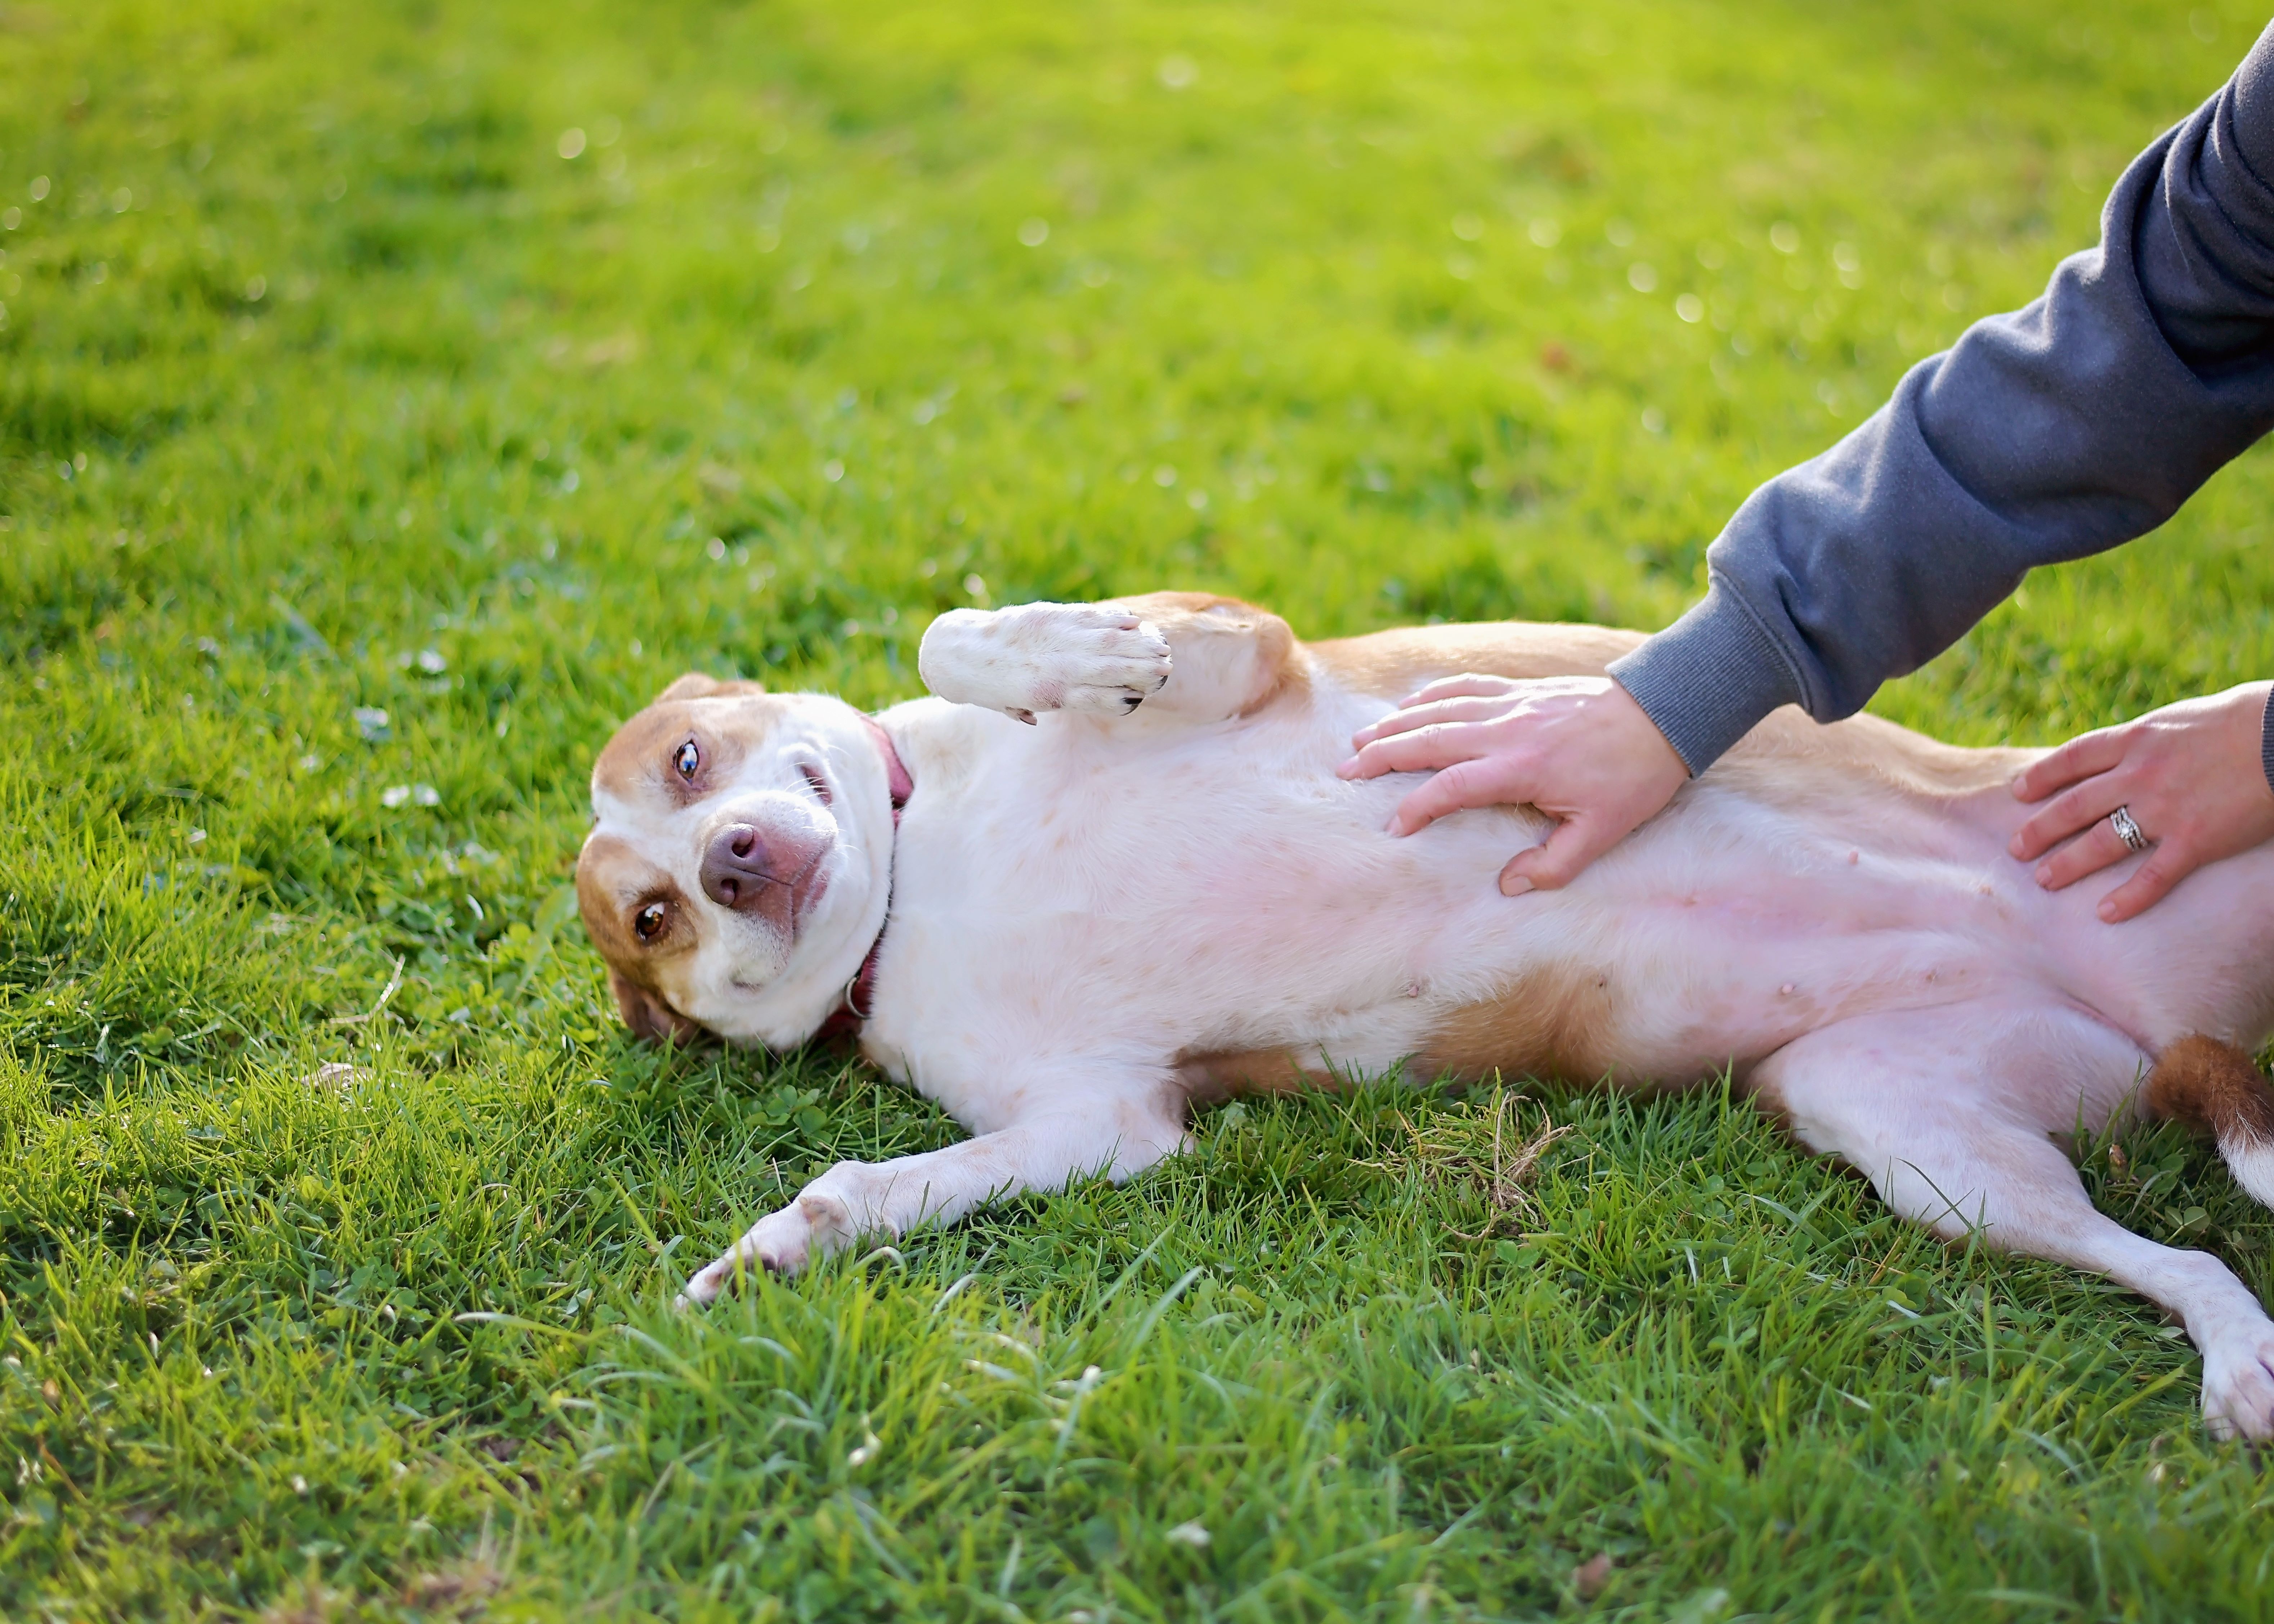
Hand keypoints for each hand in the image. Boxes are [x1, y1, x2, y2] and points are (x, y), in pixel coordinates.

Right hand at [1336, 674, 1689, 895]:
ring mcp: (1512, 704)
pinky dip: (1432, 695)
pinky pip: (1465, 687)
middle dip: (1383, 755)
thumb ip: (1553, 865)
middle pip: (1430, 739)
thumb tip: (1508, 887)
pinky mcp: (1521, 689)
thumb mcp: (1604, 833)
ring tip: (1360, 740)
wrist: (1667, 714)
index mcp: (1523, 768)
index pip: (1452, 785)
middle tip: (1344, 771)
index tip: (1394, 827)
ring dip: (1396, 725)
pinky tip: (1409, 706)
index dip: (1417, 806)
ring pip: (1440, 710)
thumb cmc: (1636, 777)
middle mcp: (1508, 730)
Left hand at [2009, 681, 2273, 922]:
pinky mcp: (2195, 840)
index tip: (2019, 793)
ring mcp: (2164, 809)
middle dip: (2040, 829)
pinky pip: (2152, 876)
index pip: (2073, 759)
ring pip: (2100, 842)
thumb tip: (2123, 754)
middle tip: (2015, 850)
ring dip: (2068, 863)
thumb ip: (2148, 741)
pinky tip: (2106, 913)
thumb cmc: (2241, 722)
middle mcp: (2140, 774)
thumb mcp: (2180, 721)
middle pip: (2074, 805)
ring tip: (2044, 880)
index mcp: (2137, 740)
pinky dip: (2127, 897)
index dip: (2042, 777)